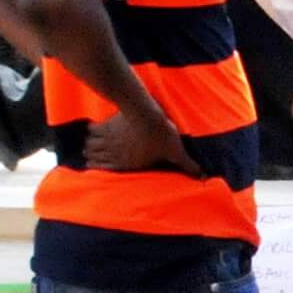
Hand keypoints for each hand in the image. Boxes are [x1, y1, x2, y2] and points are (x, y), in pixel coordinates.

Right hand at [84, 110, 202, 176]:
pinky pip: (91, 129)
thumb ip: (187, 166)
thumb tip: (203, 177)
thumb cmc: (161, 136)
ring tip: (90, 144)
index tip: (95, 165)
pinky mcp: (106, 124)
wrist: (146, 115)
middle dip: (93, 156)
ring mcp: (107, 138)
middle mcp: (111, 153)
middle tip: (91, 154)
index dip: (99, 167)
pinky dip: (90, 130)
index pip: (105, 169)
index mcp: (125, 163)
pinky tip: (92, 128)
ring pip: (90, 145)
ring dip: (90, 145)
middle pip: (94, 156)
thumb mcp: (175, 152)